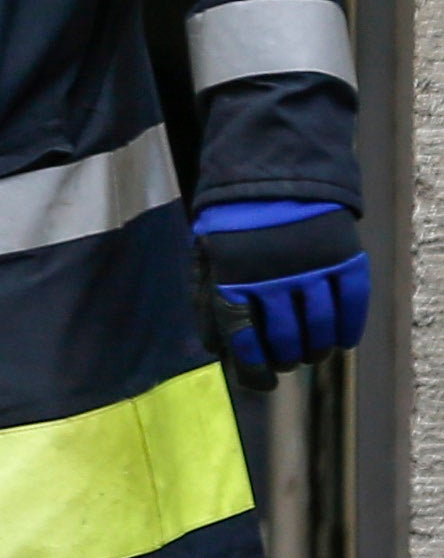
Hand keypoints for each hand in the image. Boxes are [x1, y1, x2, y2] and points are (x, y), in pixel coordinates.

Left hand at [194, 201, 367, 376]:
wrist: (274, 175)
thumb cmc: (234, 225)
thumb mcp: (206, 257)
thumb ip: (206, 303)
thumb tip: (214, 352)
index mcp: (231, 277)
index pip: (243, 339)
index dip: (254, 369)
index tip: (263, 382)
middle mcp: (271, 276)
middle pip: (285, 339)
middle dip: (286, 360)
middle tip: (288, 363)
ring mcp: (310, 266)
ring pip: (319, 327)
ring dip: (317, 350)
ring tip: (313, 355)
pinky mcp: (342, 256)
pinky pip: (352, 304)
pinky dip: (349, 328)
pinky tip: (343, 340)